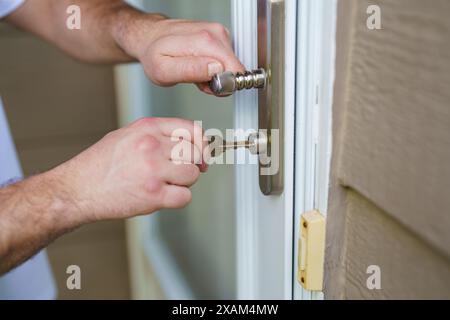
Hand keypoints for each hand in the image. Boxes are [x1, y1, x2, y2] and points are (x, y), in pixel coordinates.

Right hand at [49, 118, 207, 224]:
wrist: (77, 189)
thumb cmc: (101, 164)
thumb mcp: (127, 135)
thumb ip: (157, 134)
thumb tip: (190, 142)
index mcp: (147, 128)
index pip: (191, 129)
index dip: (202, 143)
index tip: (202, 154)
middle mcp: (152, 146)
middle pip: (195, 153)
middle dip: (191, 164)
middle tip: (177, 172)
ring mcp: (153, 170)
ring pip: (192, 175)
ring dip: (183, 183)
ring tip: (164, 183)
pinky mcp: (153, 195)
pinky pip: (185, 197)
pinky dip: (177, 199)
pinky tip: (162, 197)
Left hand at [119, 16, 244, 93]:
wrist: (151, 38)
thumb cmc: (155, 55)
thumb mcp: (164, 71)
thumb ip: (191, 71)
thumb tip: (216, 70)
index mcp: (204, 41)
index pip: (234, 71)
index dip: (222, 85)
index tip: (206, 85)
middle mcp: (215, 33)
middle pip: (235, 69)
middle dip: (219, 81)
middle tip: (199, 80)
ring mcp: (218, 33)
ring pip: (231, 66)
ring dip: (215, 75)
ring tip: (197, 72)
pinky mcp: (219, 36)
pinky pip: (226, 60)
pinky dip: (214, 68)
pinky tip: (200, 65)